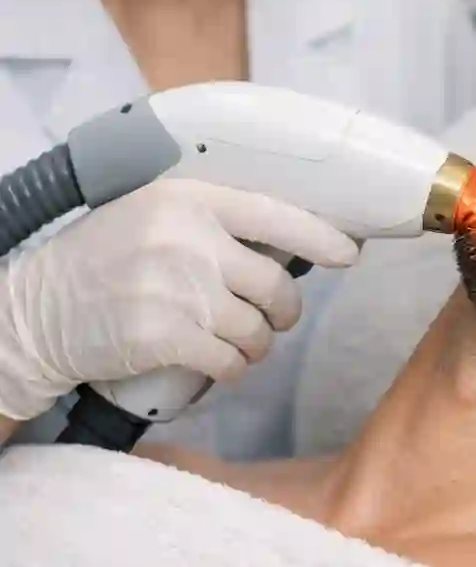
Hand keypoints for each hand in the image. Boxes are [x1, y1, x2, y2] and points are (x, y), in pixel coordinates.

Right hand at [0, 179, 358, 421]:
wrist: (36, 312)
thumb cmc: (104, 260)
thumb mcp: (154, 215)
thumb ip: (212, 221)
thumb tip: (287, 243)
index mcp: (188, 199)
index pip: (275, 214)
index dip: (320, 237)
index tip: (348, 253)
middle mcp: (188, 240)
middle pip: (276, 284)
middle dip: (285, 309)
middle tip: (277, 317)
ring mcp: (178, 289)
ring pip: (258, 329)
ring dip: (259, 343)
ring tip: (240, 342)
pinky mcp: (166, 337)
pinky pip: (232, 360)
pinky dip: (235, 367)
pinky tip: (221, 362)